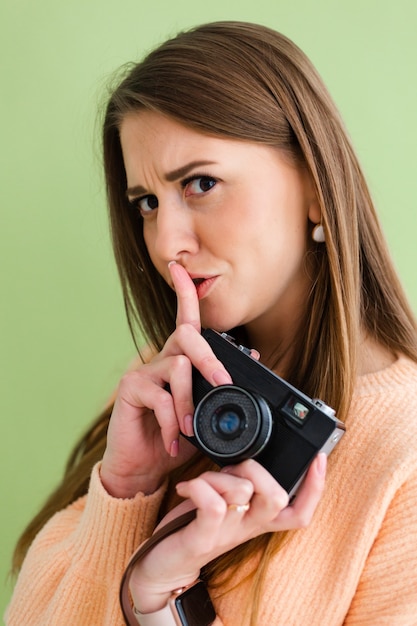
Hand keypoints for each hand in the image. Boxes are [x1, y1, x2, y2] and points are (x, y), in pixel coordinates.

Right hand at [100, 262, 232, 497]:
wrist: (143, 468)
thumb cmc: (174, 438)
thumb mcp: (204, 413)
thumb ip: (220, 386)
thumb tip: (253, 355)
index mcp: (179, 360)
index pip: (185, 320)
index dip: (184, 292)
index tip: (179, 267)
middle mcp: (161, 359)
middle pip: (186, 336)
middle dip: (211, 358)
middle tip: (223, 381)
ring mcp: (143, 373)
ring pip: (178, 366)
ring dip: (190, 401)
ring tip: (189, 429)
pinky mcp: (130, 390)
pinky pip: (161, 396)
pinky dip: (172, 421)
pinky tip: (172, 439)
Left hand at [129, 453, 326, 612]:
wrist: (163, 564)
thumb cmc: (194, 524)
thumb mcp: (225, 501)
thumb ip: (241, 483)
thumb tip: (250, 455)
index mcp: (257, 519)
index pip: (300, 512)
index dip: (316, 488)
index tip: (320, 458)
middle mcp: (248, 528)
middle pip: (279, 500)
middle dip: (257, 470)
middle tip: (231, 469)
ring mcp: (227, 535)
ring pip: (243, 493)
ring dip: (219, 475)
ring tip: (202, 480)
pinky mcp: (202, 539)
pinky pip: (213, 505)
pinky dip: (199, 486)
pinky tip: (186, 487)